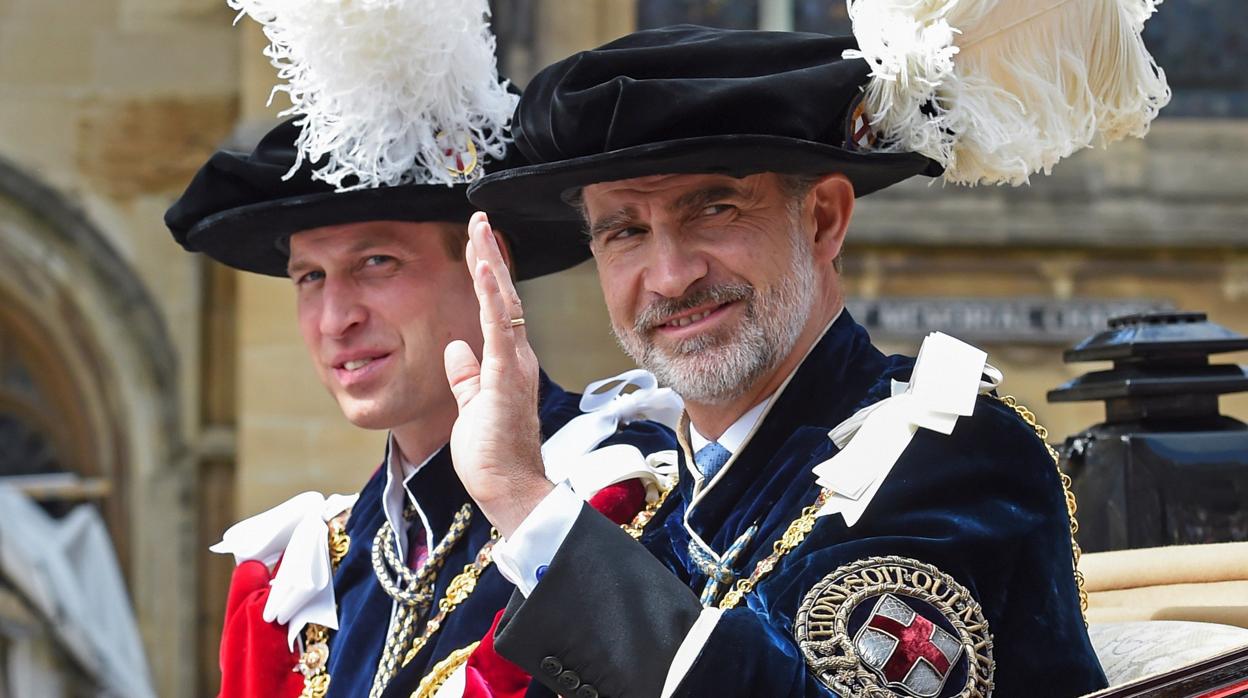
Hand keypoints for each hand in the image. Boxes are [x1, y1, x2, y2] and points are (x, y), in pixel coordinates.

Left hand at [444, 212, 553, 537]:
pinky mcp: (505, 377)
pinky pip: (498, 327)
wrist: (511, 490)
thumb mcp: (473, 407)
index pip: (496, 308)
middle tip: (479, 219)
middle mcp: (517, 357)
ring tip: (480, 229)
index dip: (487, 274)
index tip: (476, 243)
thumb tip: (454, 348)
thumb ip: (466, 377)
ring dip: (490, 263)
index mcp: (508, 363)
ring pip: (503, 302)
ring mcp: (514, 365)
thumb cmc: (493, 456)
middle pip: (502, 295)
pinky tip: (482, 267)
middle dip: (489, 255)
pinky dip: (490, 294)